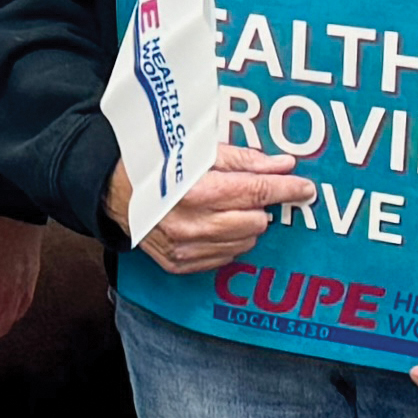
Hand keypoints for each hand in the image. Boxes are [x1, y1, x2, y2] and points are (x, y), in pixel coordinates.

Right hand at [108, 149, 313, 277]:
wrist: (112, 192)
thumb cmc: (157, 165)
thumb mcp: (198, 153)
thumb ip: (243, 160)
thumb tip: (284, 165)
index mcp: (196, 191)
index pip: (255, 192)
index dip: (286, 189)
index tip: (305, 188)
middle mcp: (191, 225)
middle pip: (256, 221)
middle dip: (259, 206)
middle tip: (247, 193)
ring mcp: (185, 249)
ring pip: (245, 241)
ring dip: (244, 224)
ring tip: (225, 207)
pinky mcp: (180, 264)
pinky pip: (225, 257)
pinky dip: (226, 241)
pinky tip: (212, 224)